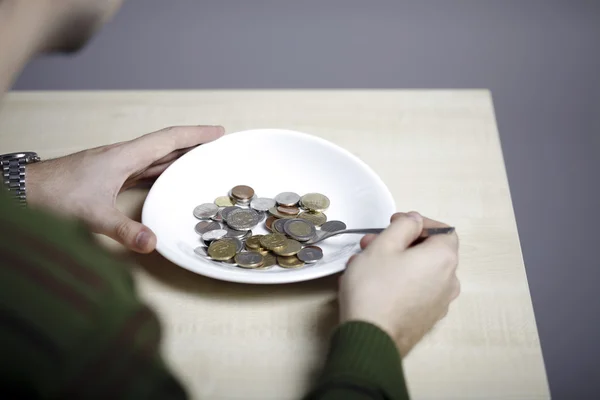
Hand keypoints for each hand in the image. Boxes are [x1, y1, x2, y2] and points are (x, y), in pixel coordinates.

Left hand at [26, 125, 223, 252]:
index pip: (168, 139)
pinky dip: (161, 171)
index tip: (218, 131)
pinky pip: (144, 169)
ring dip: (178, 157)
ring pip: (155, 157)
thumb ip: (123, 230)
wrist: (23, 191)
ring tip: (200, 161)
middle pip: (166, 145)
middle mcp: (123, 157)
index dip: (195, 133)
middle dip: (193, 143)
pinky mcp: (109, 176)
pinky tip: (167, 181)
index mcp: (124, 156)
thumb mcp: (90, 215)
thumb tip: (151, 243)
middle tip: (217, 146)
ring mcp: (115, 166)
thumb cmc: (53, 195)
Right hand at [339, 212, 459, 356]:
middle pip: (429, 251)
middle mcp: (449, 280)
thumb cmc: (375, 288)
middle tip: (372, 243)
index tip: (395, 223)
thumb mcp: (384, 245)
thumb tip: (415, 221)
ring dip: (396, 262)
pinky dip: (400, 281)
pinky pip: (416, 290)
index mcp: (443, 258)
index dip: (418, 222)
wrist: (370, 338)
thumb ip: (403, 225)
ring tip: (365, 264)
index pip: (442, 229)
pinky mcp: (426, 318)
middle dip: (400, 243)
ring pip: (419, 271)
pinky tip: (373, 284)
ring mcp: (440, 302)